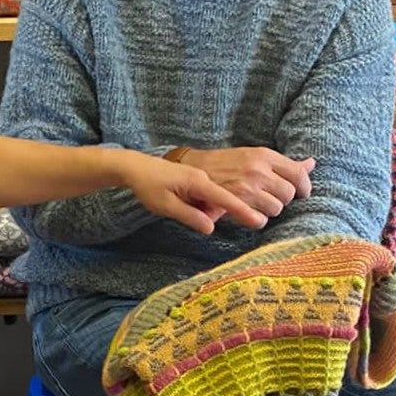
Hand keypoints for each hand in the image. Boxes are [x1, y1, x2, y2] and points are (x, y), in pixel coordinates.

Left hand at [121, 152, 269, 234]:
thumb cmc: (148, 186)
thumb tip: (211, 228)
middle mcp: (205, 178)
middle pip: (234, 193)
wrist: (137, 167)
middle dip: (248, 207)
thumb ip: (189, 216)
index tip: (258, 221)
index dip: (243, 211)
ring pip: (229, 192)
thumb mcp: (165, 205)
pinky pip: (221, 190)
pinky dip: (230, 199)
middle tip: (253, 223)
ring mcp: (205, 177)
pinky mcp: (202, 179)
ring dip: (239, 203)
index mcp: (198, 182)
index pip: (225, 198)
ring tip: (240, 216)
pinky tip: (231, 208)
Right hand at [180, 146, 314, 218]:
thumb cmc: (225, 163)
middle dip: (283, 199)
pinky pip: (260, 220)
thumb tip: (311, 163)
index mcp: (264, 155)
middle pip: (289, 194)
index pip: (299, 174)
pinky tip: (250, 214)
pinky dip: (257, 220)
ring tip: (257, 205)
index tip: (301, 193)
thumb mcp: (254, 156)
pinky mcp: (236, 203)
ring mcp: (247, 187)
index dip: (304, 187)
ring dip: (270, 210)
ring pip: (276, 208)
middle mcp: (258, 170)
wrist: (192, 169)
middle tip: (271, 198)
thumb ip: (284, 163)